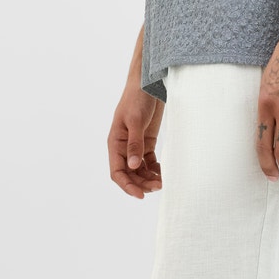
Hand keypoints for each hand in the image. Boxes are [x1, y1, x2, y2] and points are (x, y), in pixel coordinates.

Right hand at [109, 81, 163, 198]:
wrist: (148, 83)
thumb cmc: (136, 98)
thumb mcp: (134, 121)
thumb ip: (134, 144)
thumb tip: (133, 166)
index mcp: (115, 143)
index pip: (117, 172)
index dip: (127, 185)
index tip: (140, 195)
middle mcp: (123, 147)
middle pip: (129, 174)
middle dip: (141, 184)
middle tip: (158, 187)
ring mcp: (135, 145)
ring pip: (140, 170)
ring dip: (149, 178)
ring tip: (162, 182)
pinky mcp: (147, 142)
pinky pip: (149, 162)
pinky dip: (155, 169)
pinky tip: (163, 173)